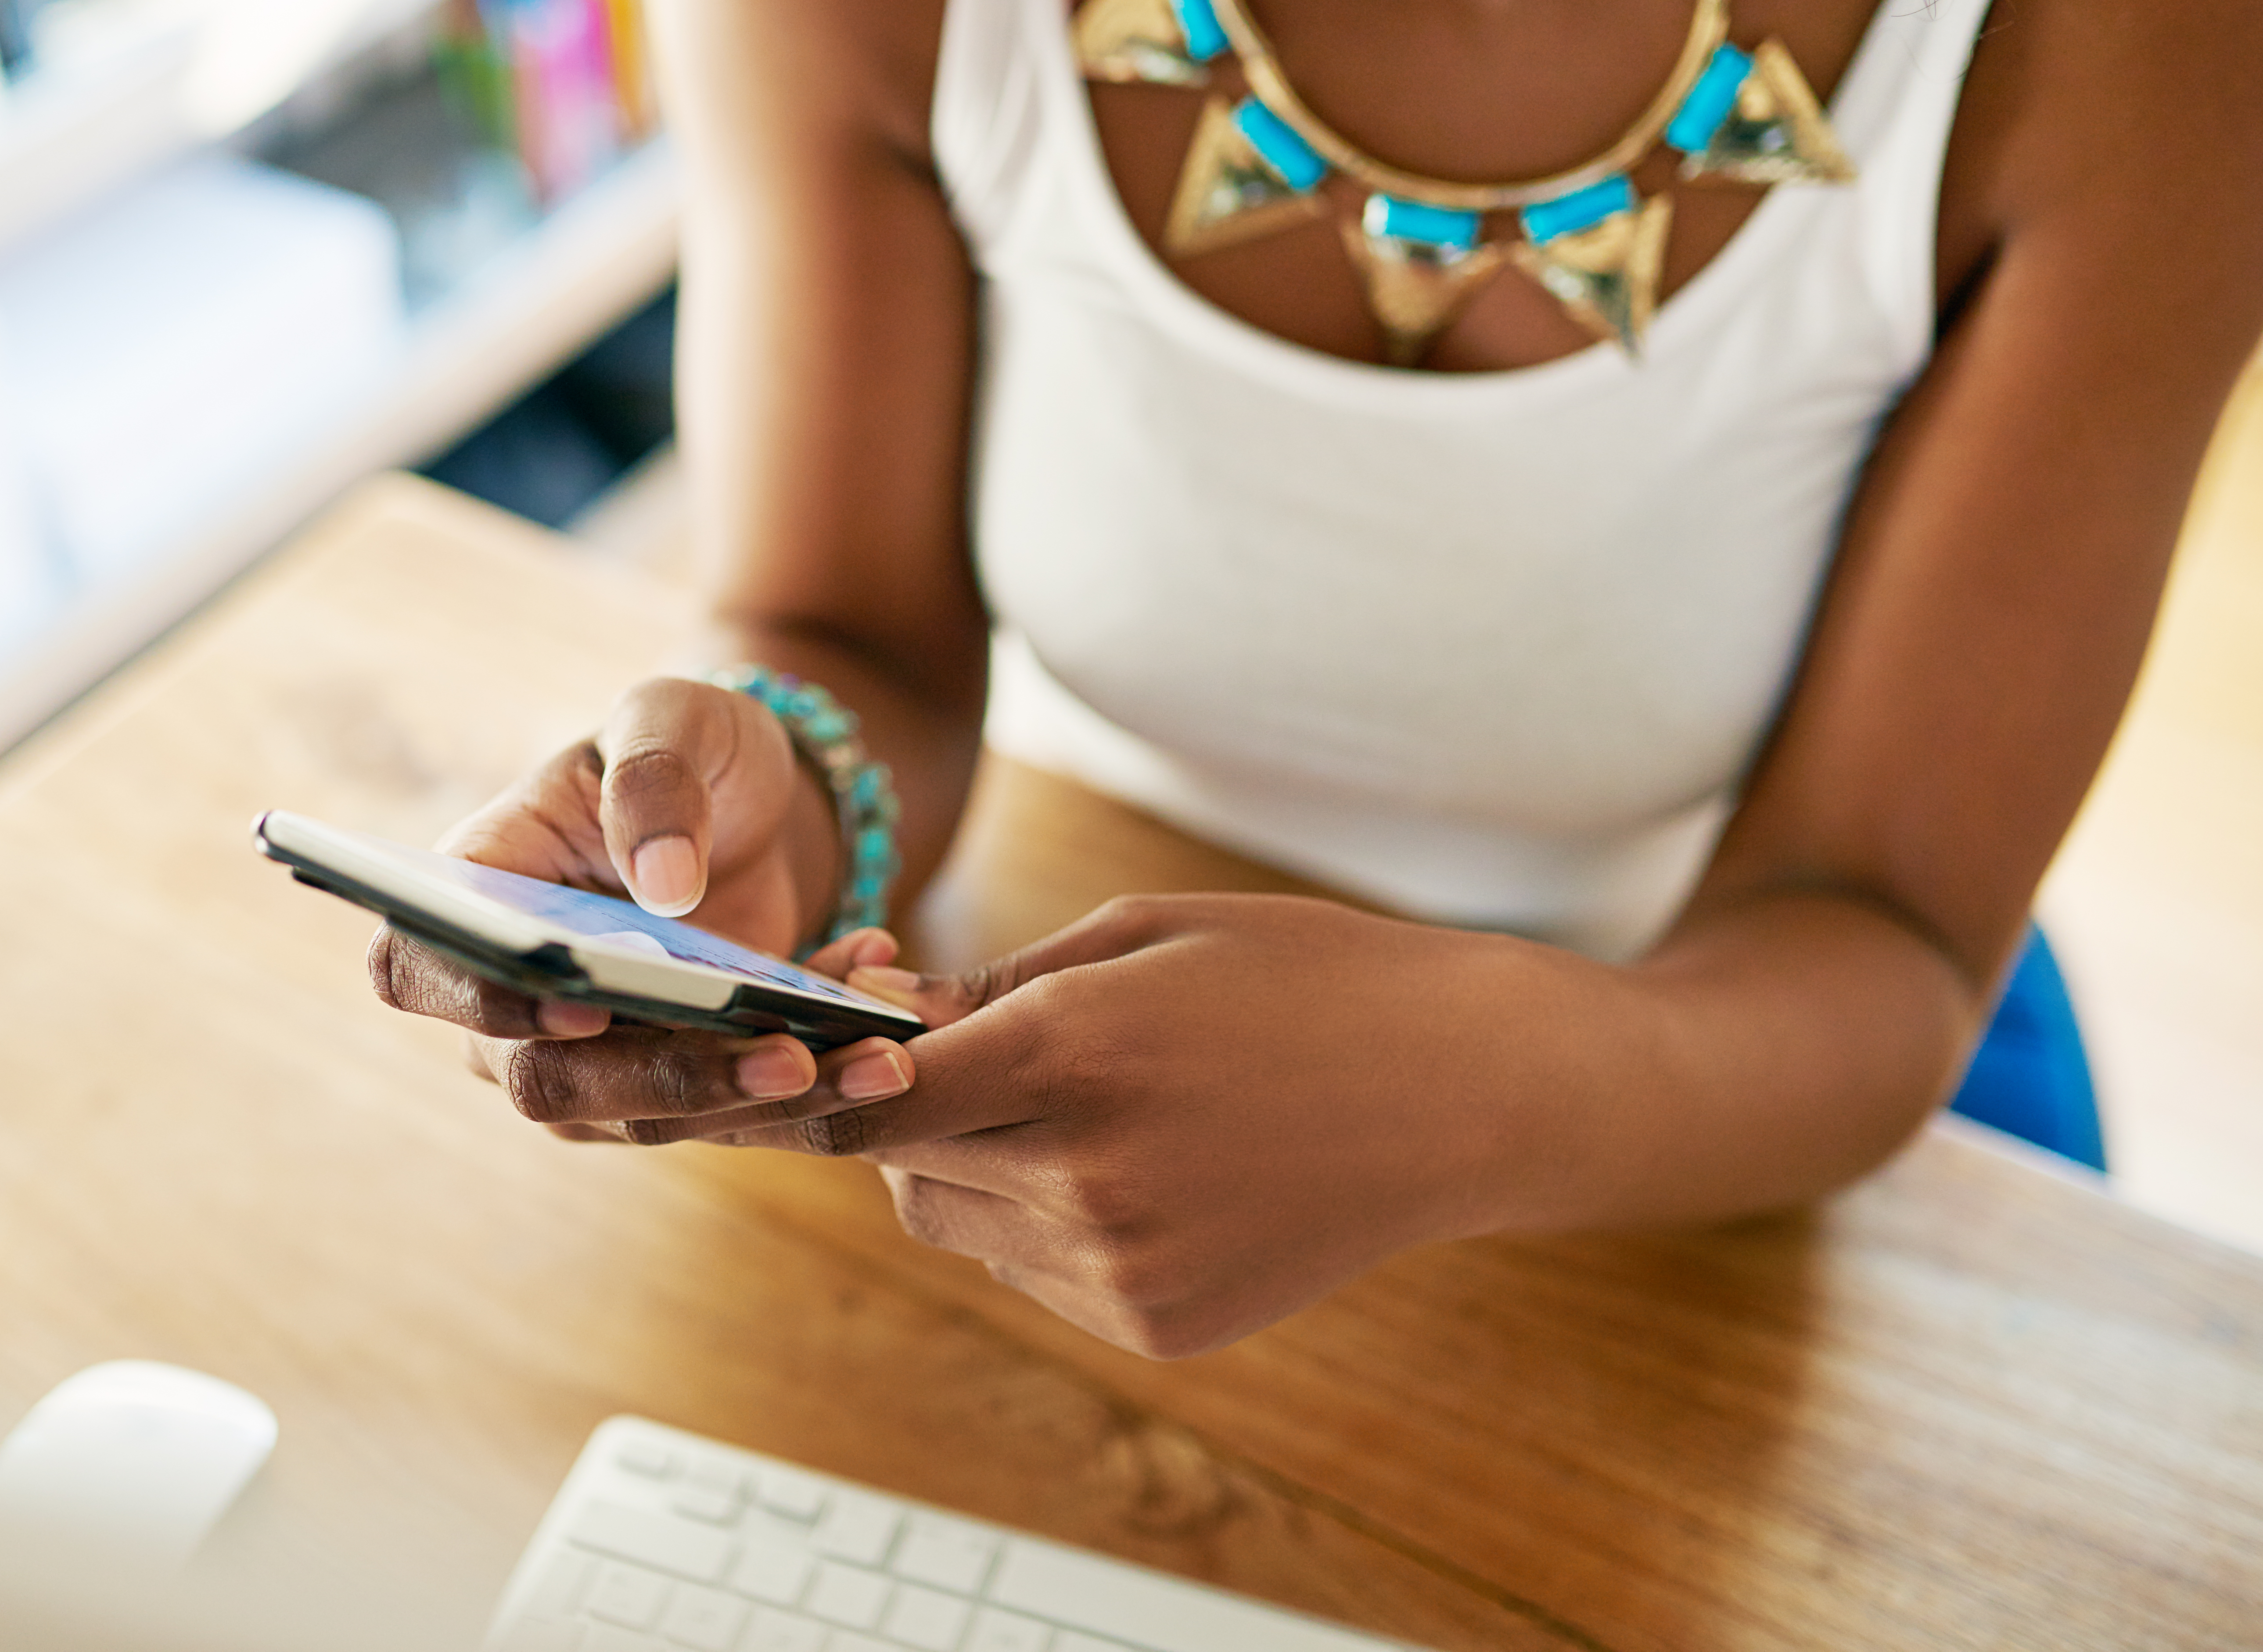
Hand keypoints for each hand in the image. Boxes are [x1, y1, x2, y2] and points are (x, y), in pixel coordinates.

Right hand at [365, 675, 915, 1140]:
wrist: (755, 801)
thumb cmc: (685, 746)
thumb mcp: (674, 717)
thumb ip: (656, 778)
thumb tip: (661, 887)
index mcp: (474, 896)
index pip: (420, 971)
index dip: (485, 998)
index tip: (584, 999)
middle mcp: (509, 1001)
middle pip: (545, 1081)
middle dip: (668, 1078)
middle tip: (787, 1054)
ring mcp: (589, 1060)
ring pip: (651, 1119)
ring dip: (764, 1098)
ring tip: (876, 1054)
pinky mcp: (675, 1090)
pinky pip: (735, 1113)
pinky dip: (818, 1079)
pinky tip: (883, 1020)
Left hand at [711, 893, 1598, 1357]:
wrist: (1463, 1092)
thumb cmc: (1302, 980)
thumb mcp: (1140, 936)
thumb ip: (999, 987)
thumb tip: (886, 1024)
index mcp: (1074, 1056)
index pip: (867, 1099)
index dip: (815, 1079)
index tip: (799, 1057)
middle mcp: (1085, 1176)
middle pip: (896, 1165)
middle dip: (900, 1112)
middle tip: (961, 1059)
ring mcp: (1121, 1266)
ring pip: (954, 1222)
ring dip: (969, 1167)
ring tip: (1077, 1107)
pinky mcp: (1155, 1326)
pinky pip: (1032, 1271)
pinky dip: (1042, 1221)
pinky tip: (1137, 1168)